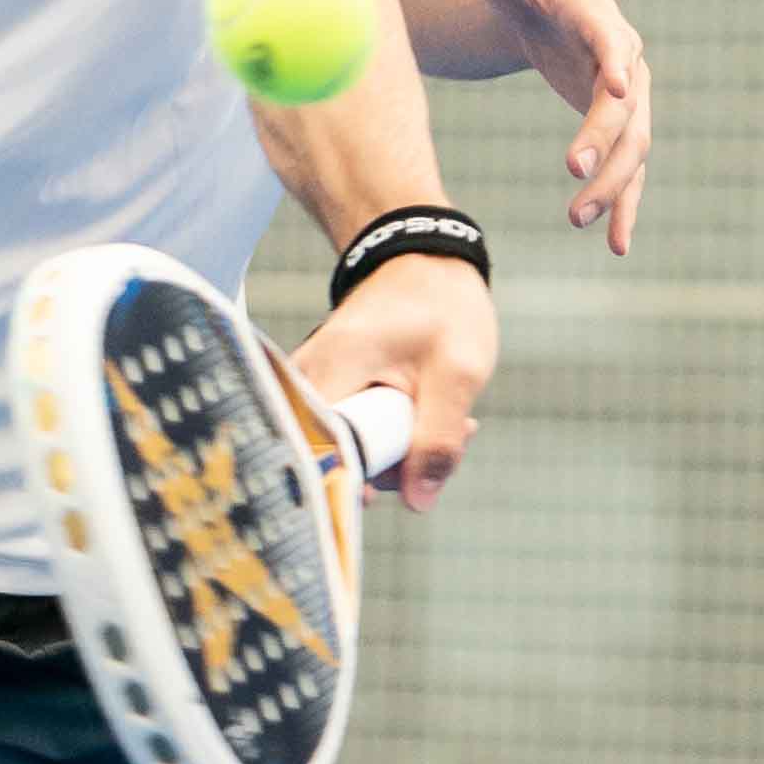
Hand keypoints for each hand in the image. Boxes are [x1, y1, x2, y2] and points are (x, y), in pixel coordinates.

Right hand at [294, 246, 494, 510]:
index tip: (410, 480)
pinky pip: (351, 435)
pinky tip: (425, 416)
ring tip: (449, 421)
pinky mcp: (325, 396)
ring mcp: (310, 389)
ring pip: (347, 450)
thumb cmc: (442, 306)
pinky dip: (391, 435)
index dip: (365, 479)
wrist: (424, 262)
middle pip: (334, 457)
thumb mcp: (458, 371)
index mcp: (333, 369)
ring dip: (399, 450)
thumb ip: (439, 438)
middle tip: (451, 441)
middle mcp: (305, 381)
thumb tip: (418, 501)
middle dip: (394, 465)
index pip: (325, 451)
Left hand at [441, 0, 650, 253]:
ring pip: (631, 151)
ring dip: (612, 188)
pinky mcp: (614, 127)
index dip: (616, 64)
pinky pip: (625, 172)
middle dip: (605, 147)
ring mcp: (624, 98)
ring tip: (577, 221)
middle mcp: (624, 61)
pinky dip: (623, 206)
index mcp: (599, 19)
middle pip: (627, 111)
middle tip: (573, 182)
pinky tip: (616, 245)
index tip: (613, 90)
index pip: (614, 42)